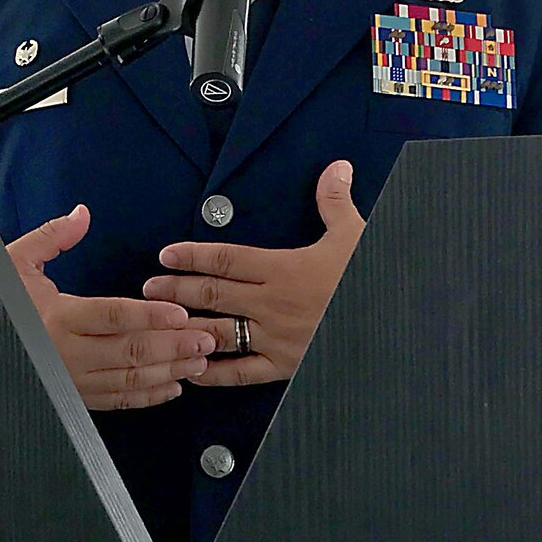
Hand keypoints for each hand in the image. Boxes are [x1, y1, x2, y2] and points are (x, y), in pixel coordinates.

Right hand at [7, 203, 215, 409]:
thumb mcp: (14, 262)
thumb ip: (51, 237)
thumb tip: (80, 215)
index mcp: (57, 317)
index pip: (113, 316)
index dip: (150, 315)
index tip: (180, 313)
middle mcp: (66, 353)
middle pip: (130, 351)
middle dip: (173, 346)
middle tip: (207, 337)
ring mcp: (71, 379)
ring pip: (128, 379)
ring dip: (168, 372)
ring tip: (199, 360)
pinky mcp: (73, 397)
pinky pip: (116, 401)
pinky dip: (146, 396)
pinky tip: (171, 386)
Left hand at [142, 160, 364, 386]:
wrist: (393, 322)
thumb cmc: (371, 280)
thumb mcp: (357, 237)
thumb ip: (336, 204)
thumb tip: (336, 169)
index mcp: (284, 269)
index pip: (226, 259)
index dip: (192, 256)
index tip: (167, 254)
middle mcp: (272, 304)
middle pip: (213, 294)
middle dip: (177, 289)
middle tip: (149, 286)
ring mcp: (275, 338)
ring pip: (218, 330)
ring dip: (185, 324)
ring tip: (159, 321)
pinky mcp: (284, 366)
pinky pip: (241, 371)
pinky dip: (213, 372)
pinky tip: (191, 368)